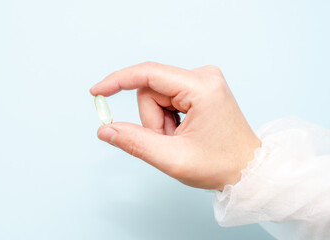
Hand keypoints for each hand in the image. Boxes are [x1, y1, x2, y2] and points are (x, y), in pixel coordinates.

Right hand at [90, 62, 260, 189]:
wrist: (247, 169)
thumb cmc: (219, 166)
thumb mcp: (173, 159)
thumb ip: (135, 142)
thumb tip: (105, 129)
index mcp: (201, 87)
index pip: (148, 74)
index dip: (118, 81)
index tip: (96, 92)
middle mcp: (204, 76)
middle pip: (151, 91)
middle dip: (152, 120)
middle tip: (170, 142)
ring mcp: (203, 80)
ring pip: (157, 97)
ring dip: (160, 122)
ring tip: (180, 139)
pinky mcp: (200, 87)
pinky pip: (167, 99)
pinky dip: (168, 119)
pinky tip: (185, 132)